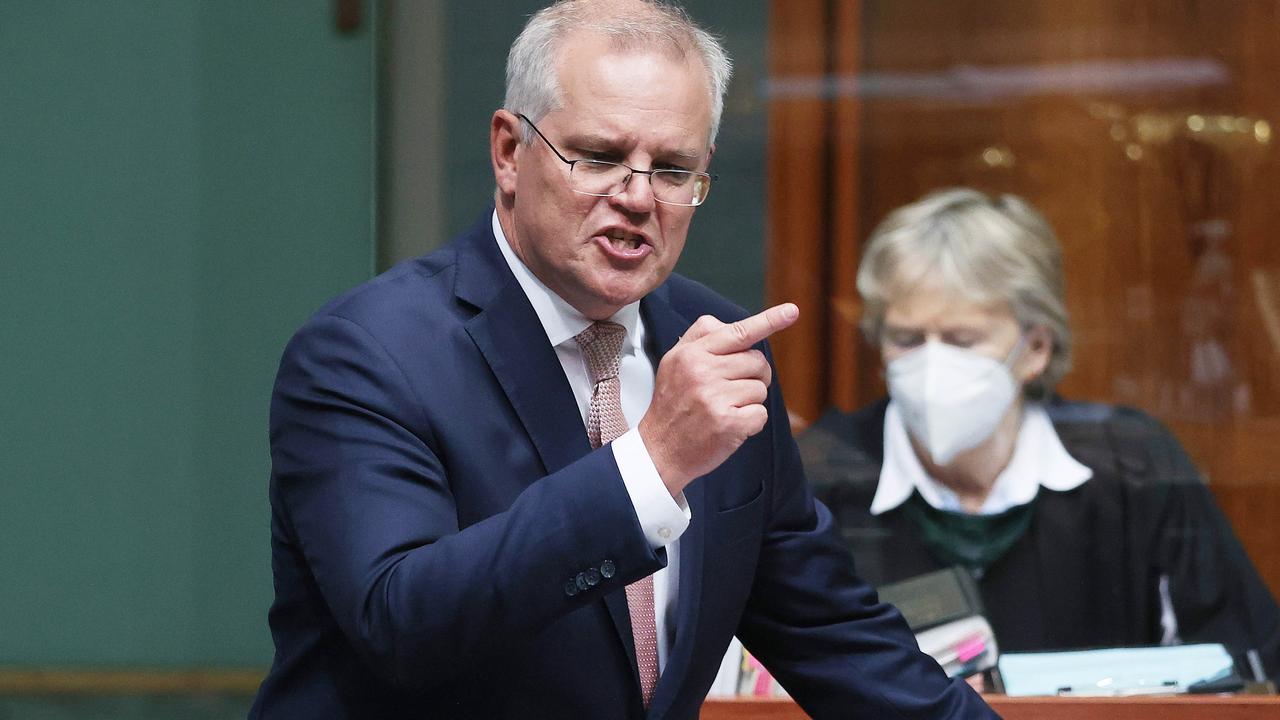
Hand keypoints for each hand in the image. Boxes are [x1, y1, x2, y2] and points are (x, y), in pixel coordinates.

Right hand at [638, 303, 799, 495]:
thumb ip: (701, 338)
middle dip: (754, 375)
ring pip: (761, 388)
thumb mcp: (674, 362)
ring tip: (724, 409)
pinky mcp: (728, 424)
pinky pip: (761, 414)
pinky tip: (730, 426)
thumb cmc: (673, 404)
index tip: (791, 311)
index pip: (738, 332)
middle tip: (732, 390)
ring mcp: (715, 398)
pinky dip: (751, 423)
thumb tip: (738, 327)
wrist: (659, 450)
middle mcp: (702, 372)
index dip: (768, 321)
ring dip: (750, 401)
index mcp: (692, 354)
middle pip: (757, 362)